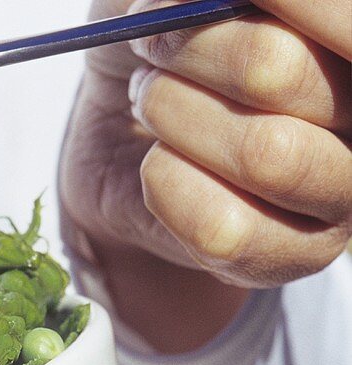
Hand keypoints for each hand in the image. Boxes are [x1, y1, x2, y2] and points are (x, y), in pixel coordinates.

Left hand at [60, 0, 350, 351]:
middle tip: (152, 46)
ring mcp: (344, 192)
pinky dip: (165, 184)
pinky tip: (156, 165)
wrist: (119, 136)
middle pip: (276, 68)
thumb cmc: (160, 46)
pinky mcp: (296, 256)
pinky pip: (223, 227)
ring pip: (262, 152)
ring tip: (151, 102)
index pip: (342, 19)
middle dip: (189, 47)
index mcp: (349, 43)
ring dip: (173, 114)